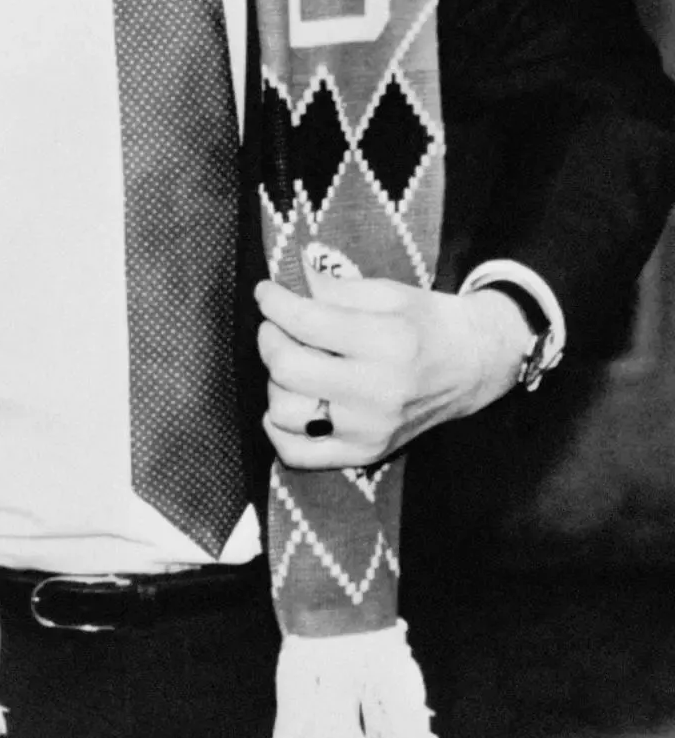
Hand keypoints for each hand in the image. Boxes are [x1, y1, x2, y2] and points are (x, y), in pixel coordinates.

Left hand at [255, 263, 532, 469]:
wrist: (471, 366)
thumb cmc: (425, 323)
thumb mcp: (385, 291)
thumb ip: (332, 288)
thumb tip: (286, 283)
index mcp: (386, 342)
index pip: (305, 322)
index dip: (273, 301)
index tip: (266, 292)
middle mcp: (377, 392)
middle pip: (287, 369)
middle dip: (270, 338)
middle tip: (276, 325)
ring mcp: (370, 430)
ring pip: (285, 413)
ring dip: (275, 381)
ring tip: (292, 362)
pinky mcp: (365, 454)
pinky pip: (300, 455)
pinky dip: (279, 430)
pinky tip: (289, 401)